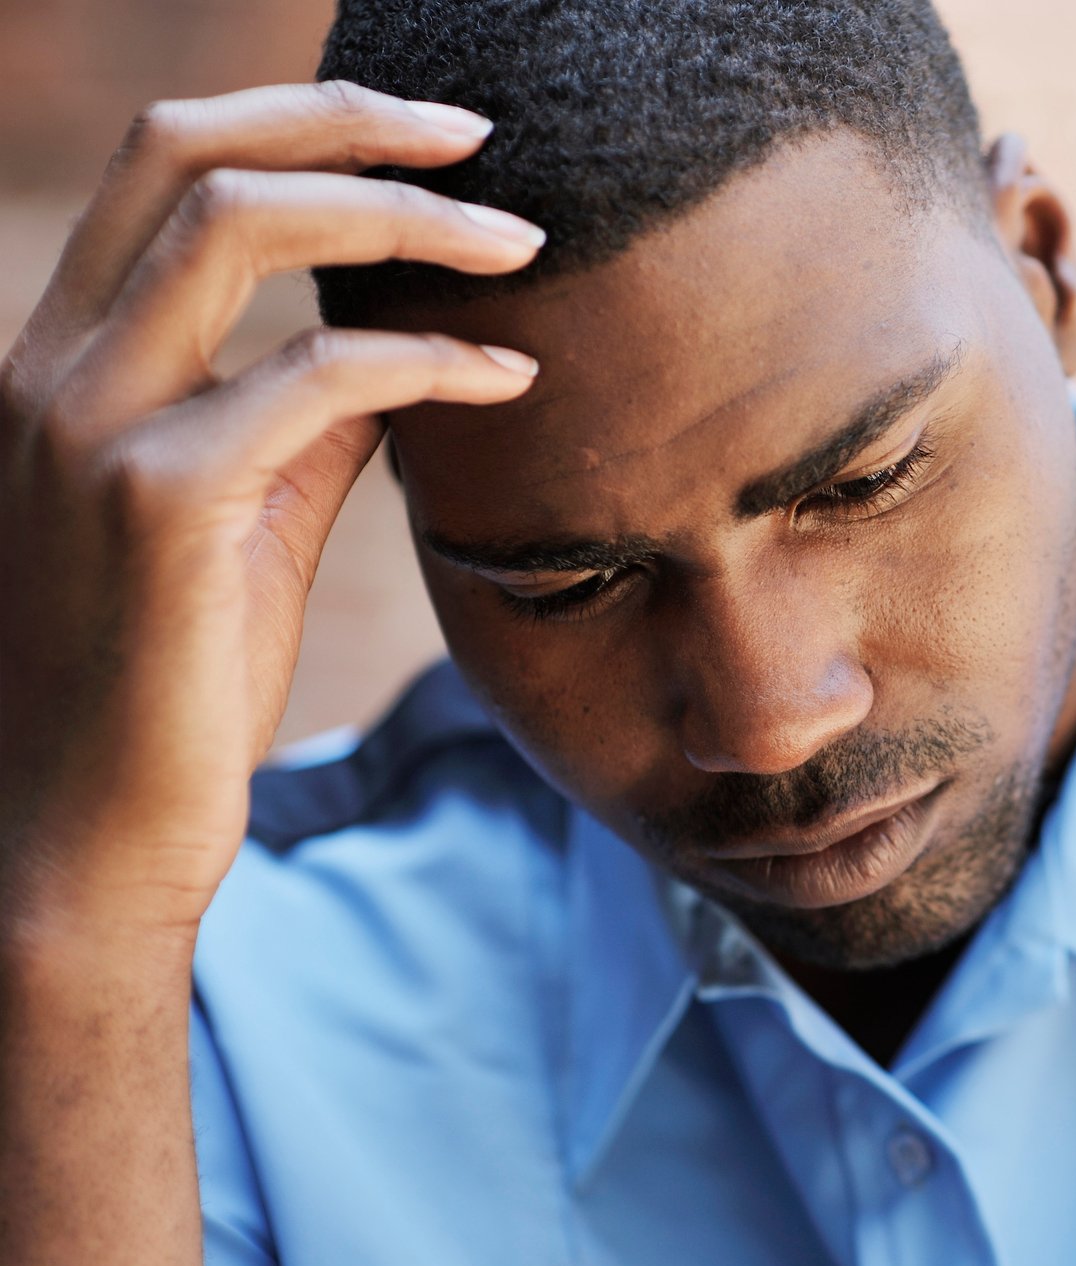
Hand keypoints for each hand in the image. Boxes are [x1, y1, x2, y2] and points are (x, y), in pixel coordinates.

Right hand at [0, 80, 542, 947]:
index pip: (162, 168)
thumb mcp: (245, 517)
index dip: (299, 121)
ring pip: (238, 223)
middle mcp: (52, 365)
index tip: (430, 137)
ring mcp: (89, 423)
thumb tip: (410, 347)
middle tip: (485, 139)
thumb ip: (307, 418)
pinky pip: (316, 375)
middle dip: (347, 121)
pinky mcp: (156, 498)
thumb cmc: (174, 683)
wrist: (94, 833)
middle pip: (185, 150)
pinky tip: (511, 380)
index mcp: (64, 358)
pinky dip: (432, 359)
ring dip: (403, 219)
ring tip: (522, 245)